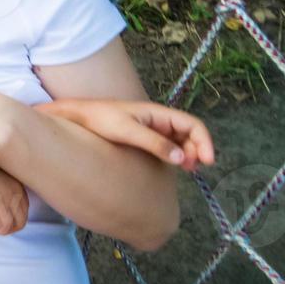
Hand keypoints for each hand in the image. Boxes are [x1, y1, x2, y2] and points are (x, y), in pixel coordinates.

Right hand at [0, 159, 28, 234]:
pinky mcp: (0, 206)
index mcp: (16, 182)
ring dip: (3, 229)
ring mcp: (10, 198)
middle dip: (10, 225)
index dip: (12, 215)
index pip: (23, 205)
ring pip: (17, 224)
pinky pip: (5, 226)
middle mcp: (17, 190)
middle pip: (23, 216)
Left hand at [35, 99, 215, 172]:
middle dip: (198, 149)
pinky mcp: (143, 138)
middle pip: (189, 133)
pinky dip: (176, 156)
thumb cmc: (99, 119)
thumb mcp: (126, 131)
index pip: (192, 124)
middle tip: (194, 169)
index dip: (204, 141)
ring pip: (180, 141)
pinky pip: (168, 146)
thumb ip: (153, 143)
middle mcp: (158, 120)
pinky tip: (175, 167)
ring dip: (188, 154)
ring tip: (188, 170)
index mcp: (157, 113)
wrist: (77, 116)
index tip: (207, 161)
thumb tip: (181, 158)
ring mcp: (152, 129)